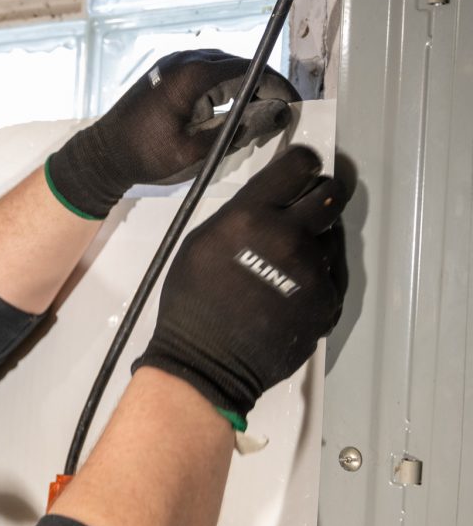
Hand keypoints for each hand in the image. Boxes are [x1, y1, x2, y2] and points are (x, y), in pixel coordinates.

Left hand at [46, 49, 300, 218]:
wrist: (102, 153)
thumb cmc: (142, 156)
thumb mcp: (192, 153)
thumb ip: (233, 133)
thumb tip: (270, 119)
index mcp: (191, 76)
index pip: (248, 69)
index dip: (276, 85)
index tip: (292, 103)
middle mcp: (184, 61)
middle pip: (239, 64)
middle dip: (264, 86)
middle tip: (282, 112)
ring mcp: (174, 62)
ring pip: (224, 67)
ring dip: (245, 86)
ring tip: (263, 112)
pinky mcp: (168, 71)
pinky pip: (207, 72)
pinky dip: (225, 86)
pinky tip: (235, 108)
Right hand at [132, 145, 348, 421]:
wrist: (208, 363)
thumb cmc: (192, 302)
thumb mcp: (201, 243)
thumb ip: (240, 214)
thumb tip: (272, 199)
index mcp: (252, 216)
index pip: (298, 165)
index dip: (303, 162)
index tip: (302, 168)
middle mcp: (290, 236)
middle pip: (331, 193)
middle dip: (321, 193)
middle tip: (307, 207)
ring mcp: (315, 271)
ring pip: (332, 237)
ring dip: (316, 241)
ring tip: (289, 262)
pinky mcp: (329, 300)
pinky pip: (332, 273)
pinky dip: (318, 275)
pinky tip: (293, 290)